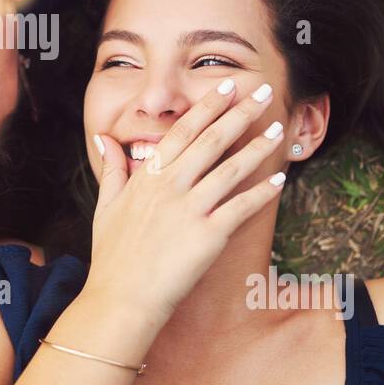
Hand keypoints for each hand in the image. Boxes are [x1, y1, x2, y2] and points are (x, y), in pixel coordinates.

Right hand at [84, 82, 288, 328]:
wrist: (121, 299)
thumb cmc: (113, 255)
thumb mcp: (106, 205)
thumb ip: (112, 168)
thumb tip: (104, 138)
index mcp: (148, 176)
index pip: (182, 130)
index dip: (207, 106)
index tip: (225, 85)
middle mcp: (170, 186)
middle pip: (212, 140)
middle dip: (240, 112)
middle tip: (262, 91)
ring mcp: (190, 210)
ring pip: (231, 169)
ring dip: (258, 147)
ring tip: (279, 128)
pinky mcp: (209, 236)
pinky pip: (242, 208)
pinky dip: (262, 193)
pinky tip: (280, 180)